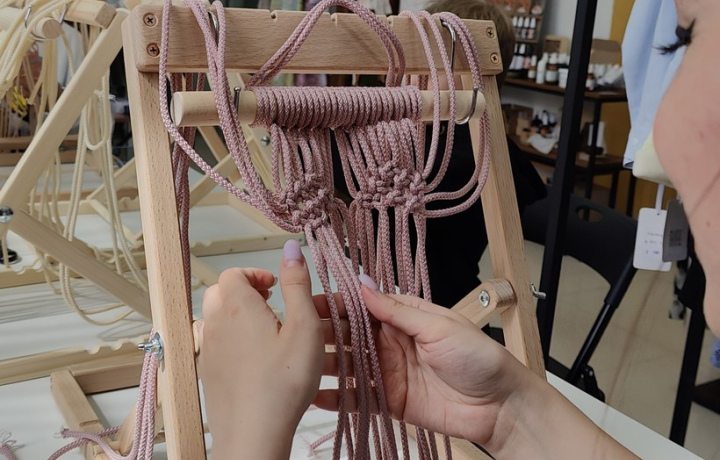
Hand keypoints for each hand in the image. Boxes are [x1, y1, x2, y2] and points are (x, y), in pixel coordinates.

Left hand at [197, 240, 323, 458]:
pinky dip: (232, 341)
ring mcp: (207, 350)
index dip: (255, 274)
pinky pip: (214, 344)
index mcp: (237, 306)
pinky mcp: (207, 373)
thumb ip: (297, 284)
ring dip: (237, 316)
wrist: (254, 432)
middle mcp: (215, 324)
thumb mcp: (304, 326)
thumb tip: (291, 248)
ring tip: (267, 333)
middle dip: (244, 292)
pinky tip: (257, 360)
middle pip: (220, 292)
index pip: (233, 273)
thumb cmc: (283, 382)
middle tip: (271, 305)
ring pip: (215, 318)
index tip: (275, 287)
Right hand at [313, 276, 536, 451]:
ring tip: (297, 364)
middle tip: (292, 334)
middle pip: (348, 335)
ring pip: (347, 365)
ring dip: (323, 364)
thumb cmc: (478, 358)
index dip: (335, 304)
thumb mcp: (439, 326)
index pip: (361, 306)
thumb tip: (364, 284)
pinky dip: (335, 398)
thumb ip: (398, 311)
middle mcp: (390, 342)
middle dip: (322, 334)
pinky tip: (313, 396)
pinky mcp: (388, 400)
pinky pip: (356, 397)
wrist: (499, 406)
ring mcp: (387, 372)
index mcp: (403, 317)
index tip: (307, 303)